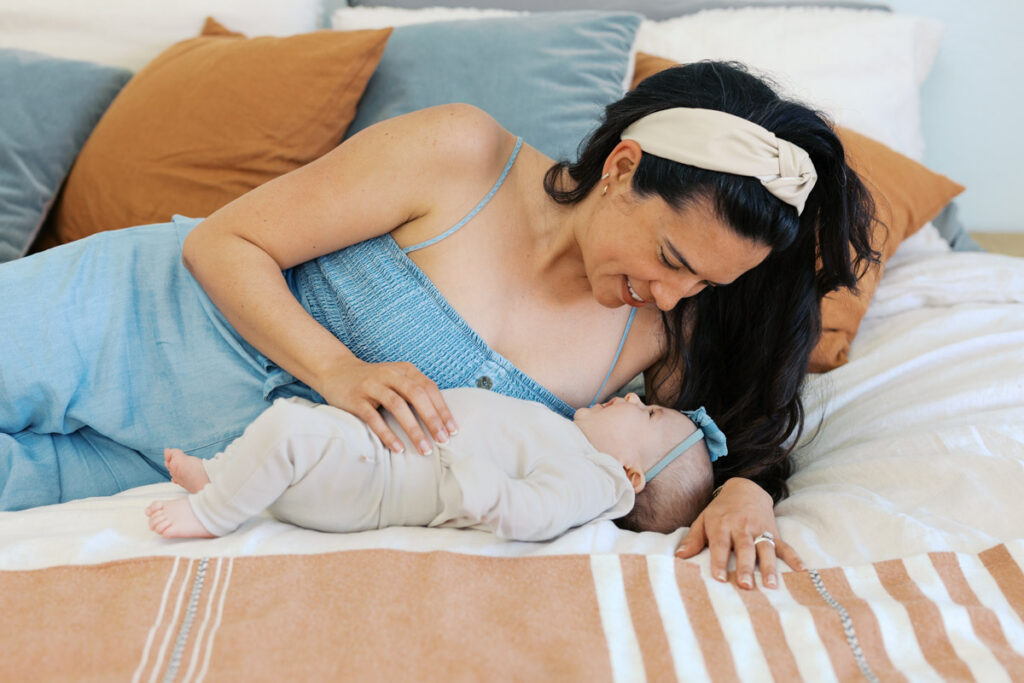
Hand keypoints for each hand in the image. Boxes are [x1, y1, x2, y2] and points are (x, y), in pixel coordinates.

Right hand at [318, 357, 456, 454]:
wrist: (336, 371)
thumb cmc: (374, 381)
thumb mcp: (397, 379)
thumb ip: (416, 392)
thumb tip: (441, 420)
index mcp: (405, 370)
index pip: (429, 389)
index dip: (443, 410)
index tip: (453, 431)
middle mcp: (390, 374)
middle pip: (416, 395)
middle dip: (432, 419)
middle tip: (443, 441)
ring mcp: (372, 385)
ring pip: (397, 406)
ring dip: (413, 429)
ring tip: (424, 449)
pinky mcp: (356, 398)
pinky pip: (374, 417)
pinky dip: (387, 433)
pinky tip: (398, 448)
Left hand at [675, 477, 803, 588]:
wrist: (745, 488)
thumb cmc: (720, 510)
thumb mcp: (703, 519)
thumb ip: (693, 539)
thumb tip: (679, 556)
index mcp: (721, 525)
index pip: (720, 545)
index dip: (720, 562)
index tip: (720, 578)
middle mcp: (741, 527)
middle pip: (744, 549)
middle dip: (745, 568)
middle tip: (746, 586)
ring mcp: (759, 529)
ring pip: (765, 549)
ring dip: (769, 567)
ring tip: (771, 585)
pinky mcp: (773, 532)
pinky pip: (784, 546)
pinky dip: (794, 557)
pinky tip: (802, 571)